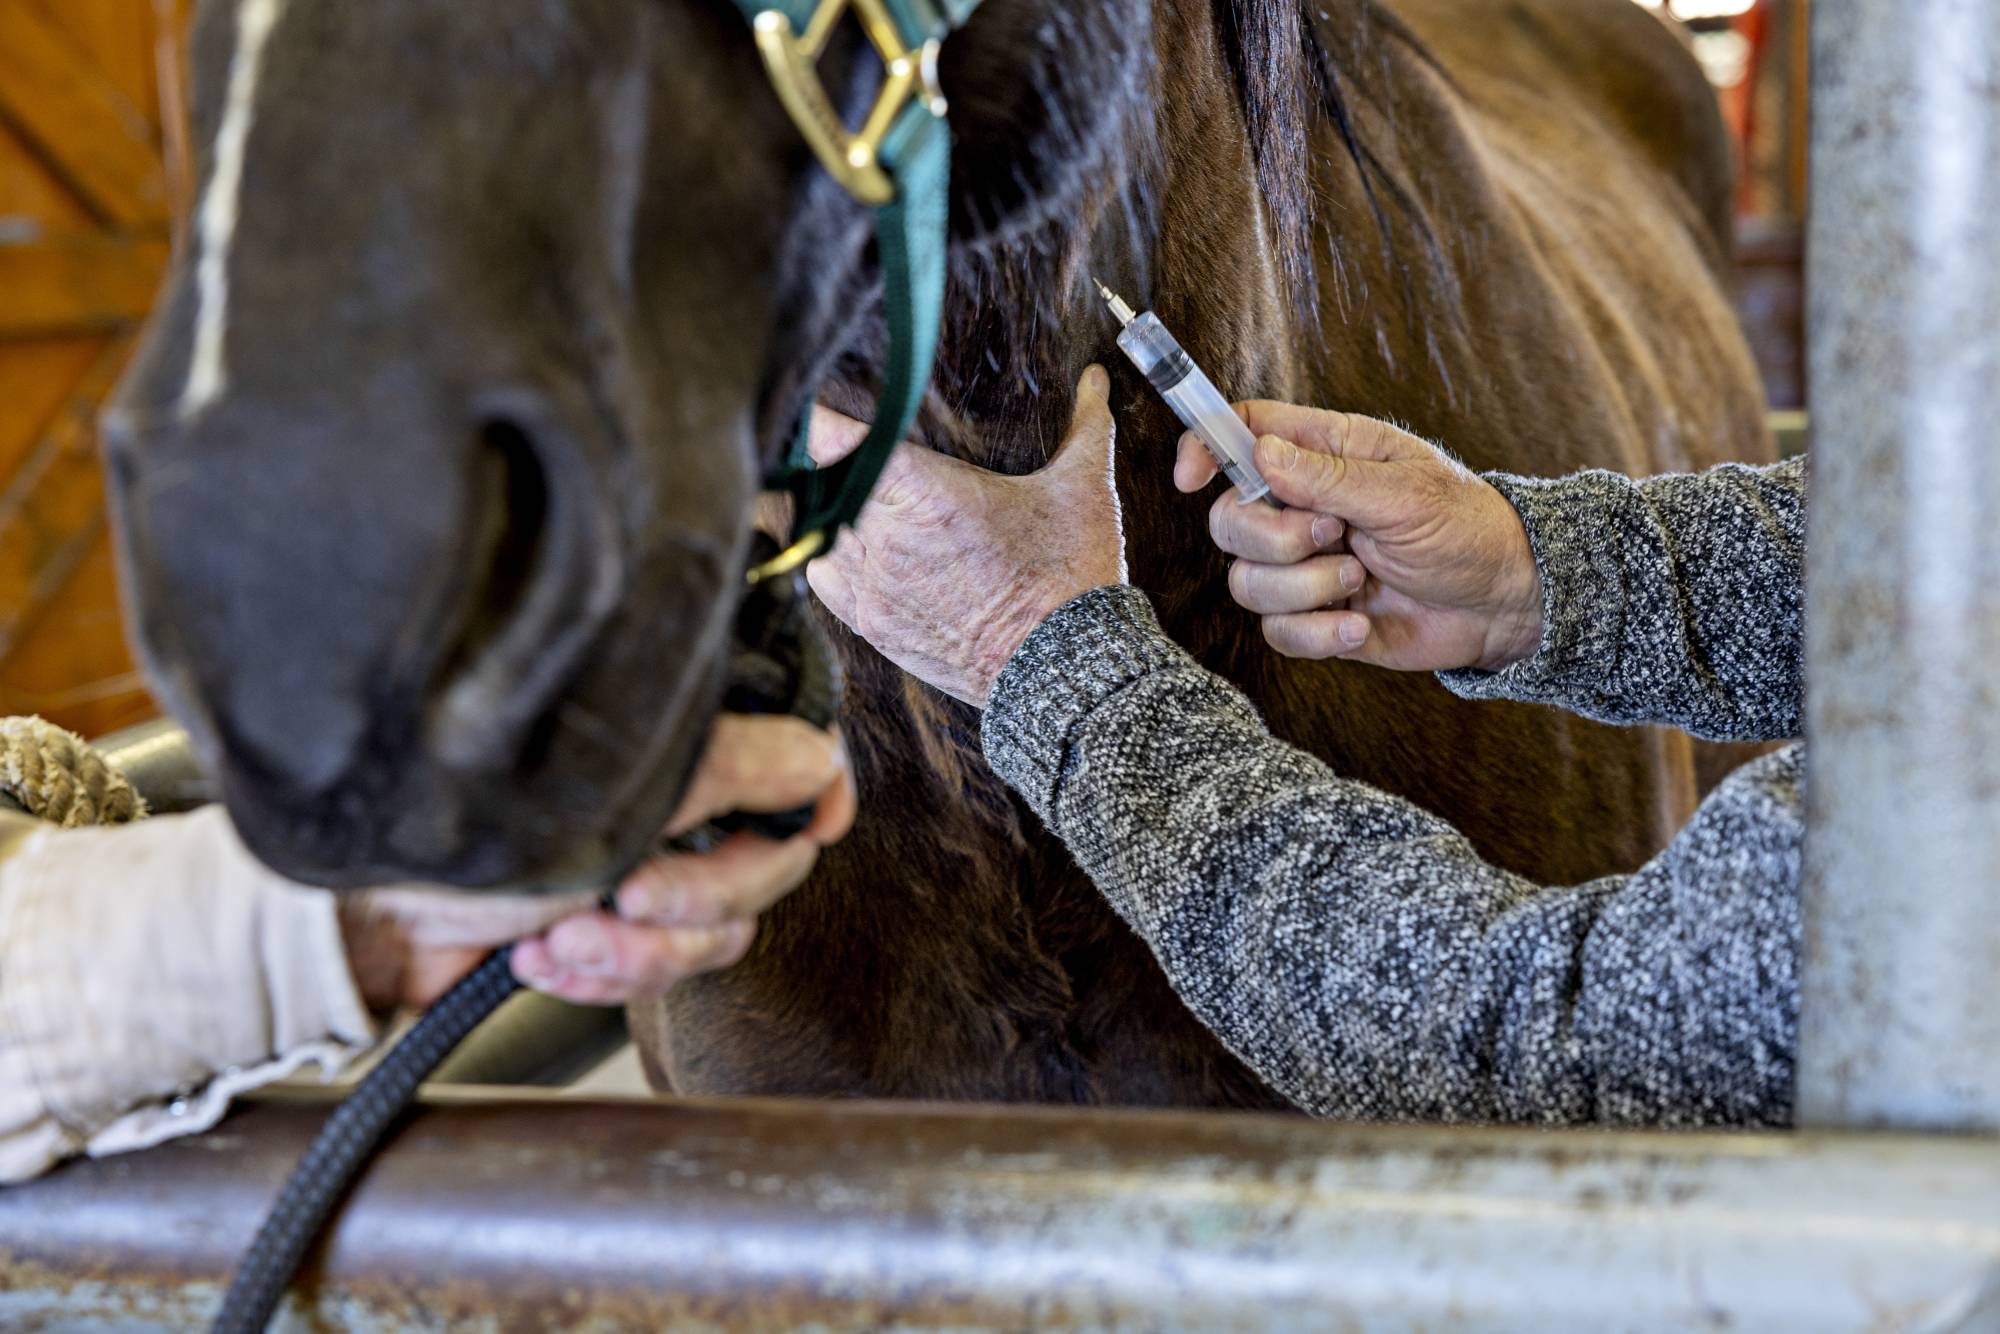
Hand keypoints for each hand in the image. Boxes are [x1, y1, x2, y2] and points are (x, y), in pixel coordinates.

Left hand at [338, 714, 854, 1007]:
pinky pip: (665, 965)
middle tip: (627, 894)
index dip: (813, 791)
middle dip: (697, 896)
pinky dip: (607, 974)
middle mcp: (666, 785)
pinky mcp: (608, 921)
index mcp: (668, 726)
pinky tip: (540, 958)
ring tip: (559, 936)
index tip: (816, 826)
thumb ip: (728, 765)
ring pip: (719, 925)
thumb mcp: (605, 788)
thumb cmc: (445, 826)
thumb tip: (820, 761)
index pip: (790, 746)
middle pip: (767, 855)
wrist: (346, 922)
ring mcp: (638, 854)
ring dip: (642, 951)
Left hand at [804, 366, 1125, 705]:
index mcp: (924, 490)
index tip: (813, 408)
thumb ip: (1085, 427)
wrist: (1065, 668)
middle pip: (817, 484)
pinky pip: (826, 579)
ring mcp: (874, 586)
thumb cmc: (1072, 576)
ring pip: (817, 532)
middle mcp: (886, 537)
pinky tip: (862, 549)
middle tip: (838, 448)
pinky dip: (834, 558)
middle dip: (827, 465)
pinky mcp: (874, 625)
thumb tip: (1096, 380)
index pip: (831, 440)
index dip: (815, 419)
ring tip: (854, 499)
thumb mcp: (1084, 490)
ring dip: (830, 513)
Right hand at [1176, 403, 1542, 671]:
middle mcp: (1302, 507)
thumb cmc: (1466, 530)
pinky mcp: (1315, 617)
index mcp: (1323, 453)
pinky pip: (1277, 633)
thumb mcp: (1405, 494)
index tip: (1192, 479)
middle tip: (1337, 536)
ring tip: (1362, 581)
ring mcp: (1304, 565)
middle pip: (1227, 520)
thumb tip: (1261, 455)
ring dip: (1306, 589)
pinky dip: (1320, 633)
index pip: (1241, 433)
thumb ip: (1328, 476)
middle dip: (1275, 539)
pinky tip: (1363, 626)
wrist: (1504, 605)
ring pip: (1246, 583)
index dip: (1205, 447)